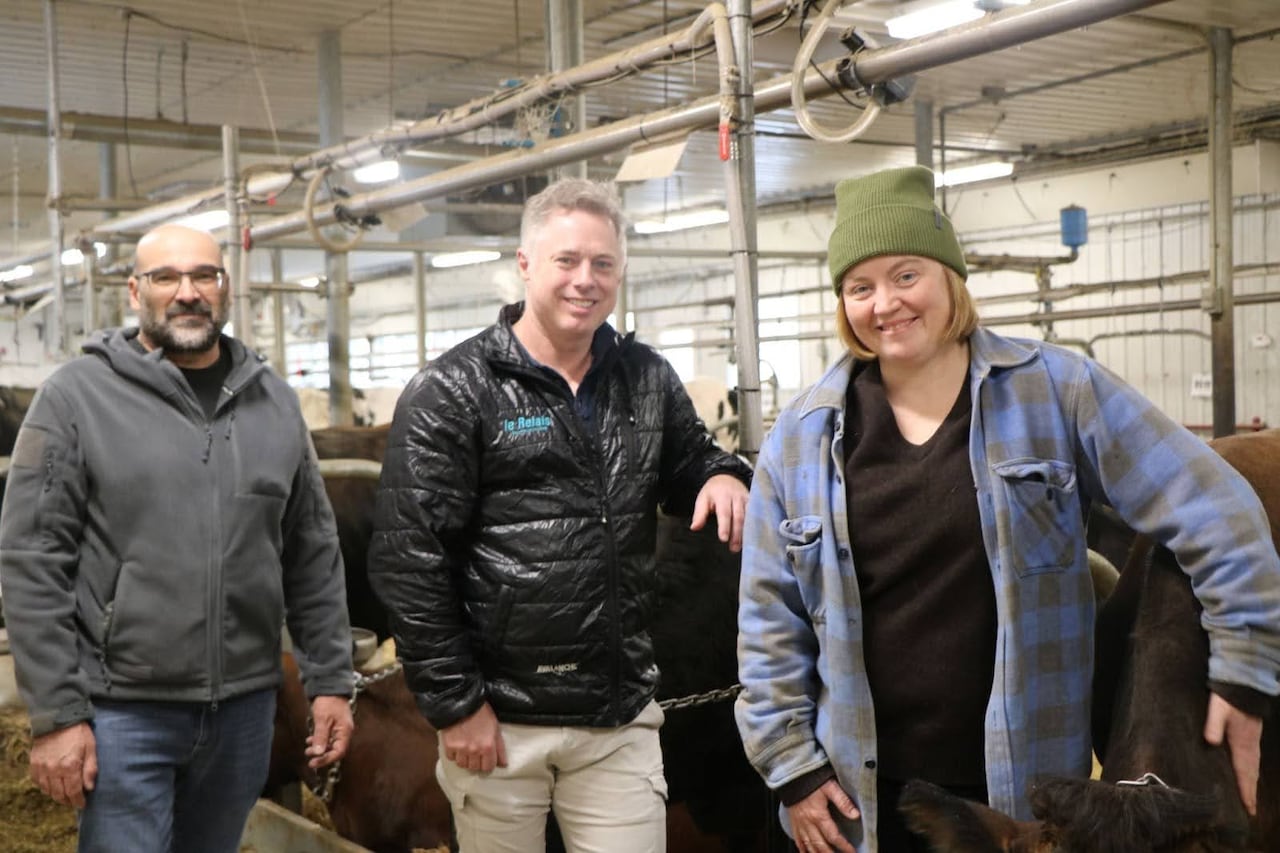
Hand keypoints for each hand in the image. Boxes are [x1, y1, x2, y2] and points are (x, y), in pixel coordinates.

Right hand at [29, 722, 96, 808]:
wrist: (58, 718)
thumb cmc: (78, 733)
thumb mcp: (91, 748)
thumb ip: (90, 769)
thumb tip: (90, 788)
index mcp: (69, 766)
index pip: (73, 792)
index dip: (78, 801)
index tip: (82, 804)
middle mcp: (53, 770)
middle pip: (59, 794)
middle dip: (68, 800)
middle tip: (74, 800)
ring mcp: (42, 768)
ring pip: (47, 790)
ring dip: (56, 795)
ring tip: (65, 794)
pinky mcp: (34, 764)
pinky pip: (38, 782)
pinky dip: (45, 787)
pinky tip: (52, 785)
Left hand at [307, 695, 354, 768]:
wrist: (329, 686)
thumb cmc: (329, 701)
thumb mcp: (323, 720)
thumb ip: (320, 737)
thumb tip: (318, 753)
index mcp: (345, 731)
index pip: (339, 752)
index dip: (327, 759)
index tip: (315, 762)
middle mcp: (344, 732)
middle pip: (335, 751)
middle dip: (322, 756)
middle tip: (310, 760)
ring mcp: (339, 729)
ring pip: (331, 745)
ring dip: (320, 750)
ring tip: (308, 750)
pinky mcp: (334, 725)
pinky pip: (328, 738)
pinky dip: (319, 742)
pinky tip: (311, 741)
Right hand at [441, 702, 506, 772]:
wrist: (462, 701)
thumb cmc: (481, 712)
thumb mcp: (495, 728)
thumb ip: (499, 748)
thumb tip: (503, 764)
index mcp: (488, 746)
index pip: (488, 767)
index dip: (488, 764)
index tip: (486, 759)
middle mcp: (474, 750)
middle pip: (475, 767)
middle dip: (476, 762)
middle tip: (476, 753)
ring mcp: (461, 749)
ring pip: (462, 765)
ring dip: (465, 759)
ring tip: (466, 750)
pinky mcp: (449, 746)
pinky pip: (451, 758)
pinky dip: (454, 754)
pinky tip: (457, 745)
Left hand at [690, 474, 748, 551]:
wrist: (728, 477)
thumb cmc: (713, 492)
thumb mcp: (702, 499)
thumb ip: (699, 514)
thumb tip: (694, 528)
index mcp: (722, 496)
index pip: (724, 513)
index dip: (724, 526)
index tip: (723, 539)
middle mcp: (737, 497)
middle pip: (739, 517)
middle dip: (736, 534)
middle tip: (733, 548)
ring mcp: (747, 499)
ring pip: (749, 517)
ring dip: (746, 533)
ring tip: (742, 546)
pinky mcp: (754, 502)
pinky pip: (756, 515)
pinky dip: (755, 526)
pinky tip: (753, 537)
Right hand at [786, 779, 859, 852]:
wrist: (793, 775)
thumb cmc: (811, 780)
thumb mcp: (830, 787)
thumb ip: (843, 801)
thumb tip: (855, 815)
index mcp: (818, 815)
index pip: (833, 836)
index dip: (844, 846)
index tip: (852, 852)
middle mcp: (807, 823)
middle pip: (820, 846)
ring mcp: (799, 825)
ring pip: (809, 846)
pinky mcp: (794, 823)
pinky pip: (798, 841)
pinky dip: (804, 850)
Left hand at [1203, 692, 1262, 814]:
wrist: (1243, 683)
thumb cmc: (1228, 697)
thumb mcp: (1217, 710)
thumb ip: (1213, 725)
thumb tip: (1210, 742)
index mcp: (1243, 743)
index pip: (1244, 773)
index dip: (1246, 790)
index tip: (1249, 808)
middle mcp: (1250, 745)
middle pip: (1251, 773)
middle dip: (1251, 791)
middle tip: (1251, 809)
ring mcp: (1253, 740)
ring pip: (1254, 766)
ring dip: (1252, 781)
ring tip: (1250, 795)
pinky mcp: (1251, 734)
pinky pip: (1253, 758)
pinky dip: (1252, 769)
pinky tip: (1248, 771)